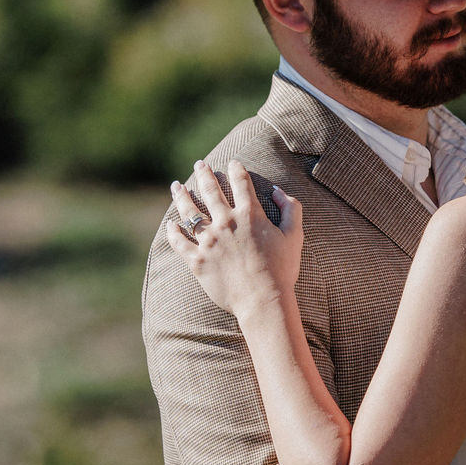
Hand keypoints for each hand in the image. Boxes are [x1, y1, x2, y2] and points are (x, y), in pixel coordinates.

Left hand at [169, 161, 303, 319]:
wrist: (263, 301)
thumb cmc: (282, 270)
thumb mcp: (295, 236)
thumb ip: (291, 208)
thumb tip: (277, 190)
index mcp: (249, 215)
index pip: (240, 183)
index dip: (236, 170)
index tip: (232, 162)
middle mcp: (226, 223)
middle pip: (211, 191)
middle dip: (204, 174)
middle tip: (199, 164)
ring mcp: (209, 242)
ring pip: (190, 212)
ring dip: (181, 196)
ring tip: (176, 186)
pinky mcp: (197, 260)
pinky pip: (179, 243)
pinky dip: (173, 232)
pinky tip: (170, 224)